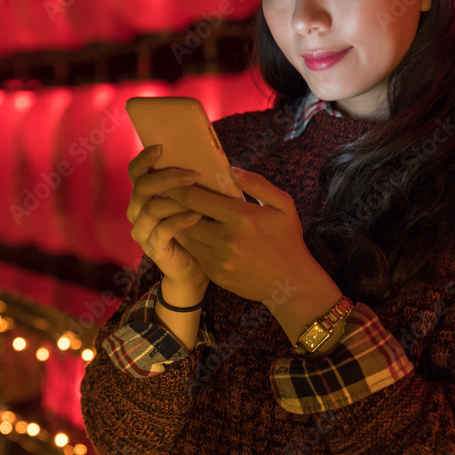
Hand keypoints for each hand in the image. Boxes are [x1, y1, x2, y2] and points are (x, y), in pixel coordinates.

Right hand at [126, 145, 207, 295]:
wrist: (195, 268)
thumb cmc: (196, 228)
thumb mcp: (192, 201)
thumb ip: (189, 183)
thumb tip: (204, 155)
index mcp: (143, 196)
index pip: (135, 172)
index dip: (144, 159)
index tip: (161, 148)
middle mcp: (137, 212)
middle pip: (141, 187)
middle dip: (167, 178)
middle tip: (193, 174)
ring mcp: (143, 231)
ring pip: (151, 208)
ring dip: (176, 200)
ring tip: (199, 196)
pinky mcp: (154, 248)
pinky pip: (163, 230)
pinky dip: (180, 220)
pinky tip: (197, 215)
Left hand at [167, 167, 342, 340]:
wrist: (291, 284)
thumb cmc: (287, 240)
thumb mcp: (283, 206)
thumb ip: (258, 184)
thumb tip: (231, 170)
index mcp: (241, 217)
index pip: (196, 199)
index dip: (177, 188)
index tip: (167, 179)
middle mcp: (226, 239)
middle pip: (183, 217)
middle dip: (172, 205)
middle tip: (163, 194)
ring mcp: (219, 259)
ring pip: (185, 237)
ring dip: (177, 223)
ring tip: (173, 211)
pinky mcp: (215, 274)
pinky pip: (194, 253)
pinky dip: (190, 242)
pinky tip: (191, 232)